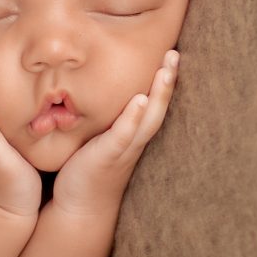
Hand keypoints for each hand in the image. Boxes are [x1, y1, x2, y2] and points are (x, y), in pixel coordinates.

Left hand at [52, 50, 179, 215]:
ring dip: (160, 93)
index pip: (153, 101)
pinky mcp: (109, 156)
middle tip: (176, 52)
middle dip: (169, 80)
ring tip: (167, 69)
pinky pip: (124, 134)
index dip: (164, 79)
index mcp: (134, 132)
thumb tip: (91, 85)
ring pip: (149, 117)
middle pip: (159, 105)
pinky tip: (140, 100)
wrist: (80, 206)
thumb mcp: (98, 137)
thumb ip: (104, 117)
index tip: (171, 51)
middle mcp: (136, 139)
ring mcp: (125, 148)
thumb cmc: (88, 167)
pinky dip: (133, 117)